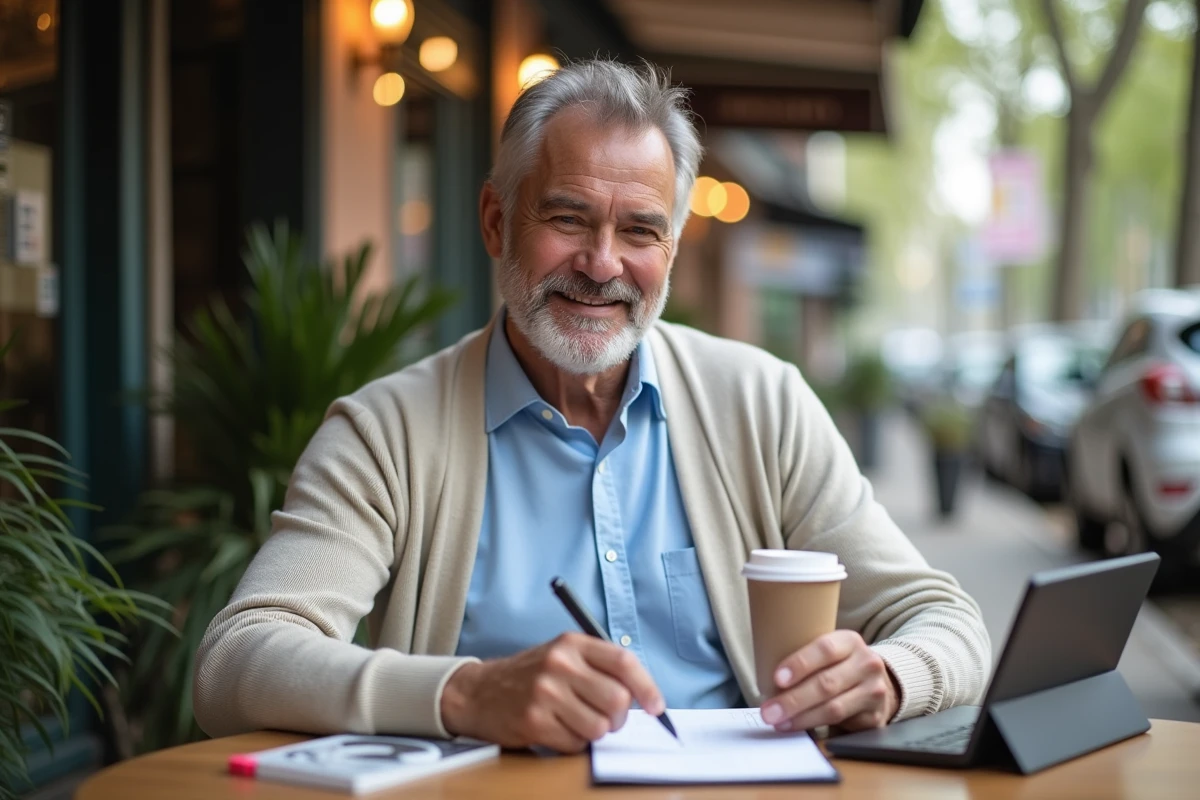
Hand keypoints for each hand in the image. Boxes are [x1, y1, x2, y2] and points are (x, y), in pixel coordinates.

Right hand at [439, 632, 665, 752]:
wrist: (479, 691)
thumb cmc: (530, 675)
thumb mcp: (563, 655)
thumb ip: (599, 667)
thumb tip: (643, 696)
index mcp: (572, 643)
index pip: (623, 662)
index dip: (647, 687)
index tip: (656, 706)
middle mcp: (559, 664)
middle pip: (617, 699)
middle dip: (618, 717)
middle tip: (606, 717)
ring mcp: (545, 693)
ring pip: (599, 727)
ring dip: (594, 732)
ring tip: (575, 721)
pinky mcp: (534, 721)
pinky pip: (576, 744)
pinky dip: (573, 743)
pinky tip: (557, 729)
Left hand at [759, 630, 898, 732]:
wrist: (876, 685)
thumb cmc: (839, 666)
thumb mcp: (829, 653)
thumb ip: (806, 656)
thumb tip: (763, 671)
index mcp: (850, 641)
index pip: (825, 649)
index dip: (800, 663)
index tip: (777, 678)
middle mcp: (866, 664)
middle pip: (826, 683)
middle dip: (793, 700)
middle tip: (768, 710)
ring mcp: (874, 691)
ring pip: (833, 708)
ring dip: (801, 717)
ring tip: (778, 722)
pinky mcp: (874, 717)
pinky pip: (841, 724)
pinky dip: (815, 727)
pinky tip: (797, 728)